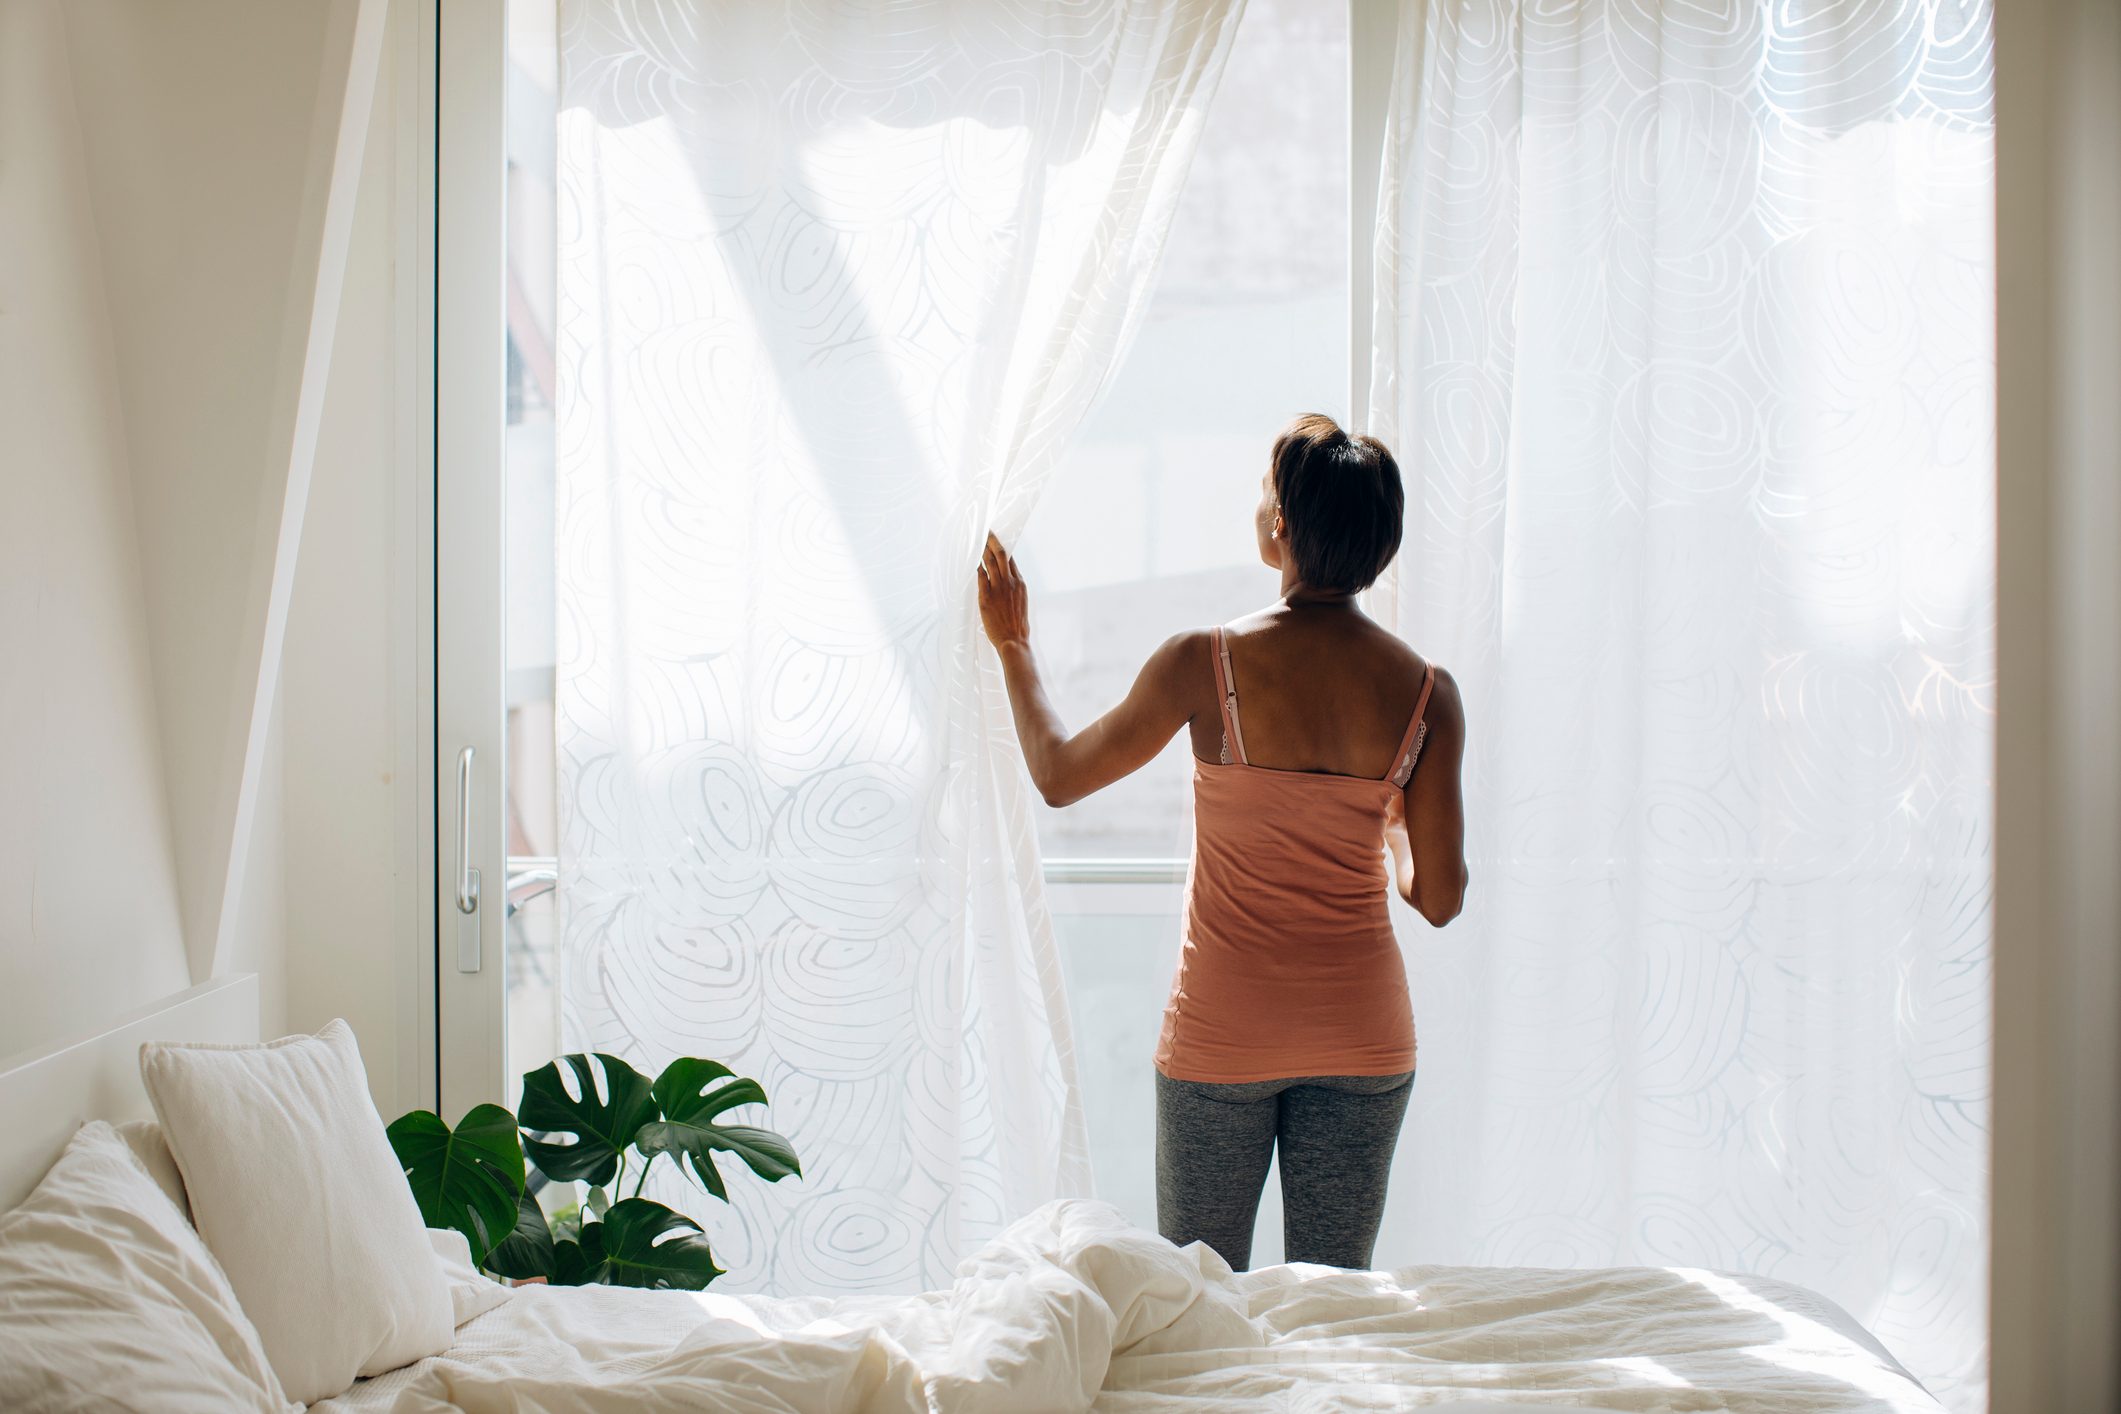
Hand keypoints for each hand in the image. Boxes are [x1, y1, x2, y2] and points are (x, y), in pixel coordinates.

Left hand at [977, 532, 1030, 649]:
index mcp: (1020, 583)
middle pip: (1000, 554)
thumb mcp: (1021, 602)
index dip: (1002, 547)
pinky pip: (980, 577)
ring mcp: (998, 588)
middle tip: (985, 531)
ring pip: (989, 562)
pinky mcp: (986, 597)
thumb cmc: (1018, 626)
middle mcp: (1010, 582)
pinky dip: (976, 567)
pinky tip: (971, 561)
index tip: (996, 539)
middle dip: (991, 540)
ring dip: (982, 550)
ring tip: (976, 542)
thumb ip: (1015, 589)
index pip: (1010, 559)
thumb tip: (1008, 582)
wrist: (1014, 640)